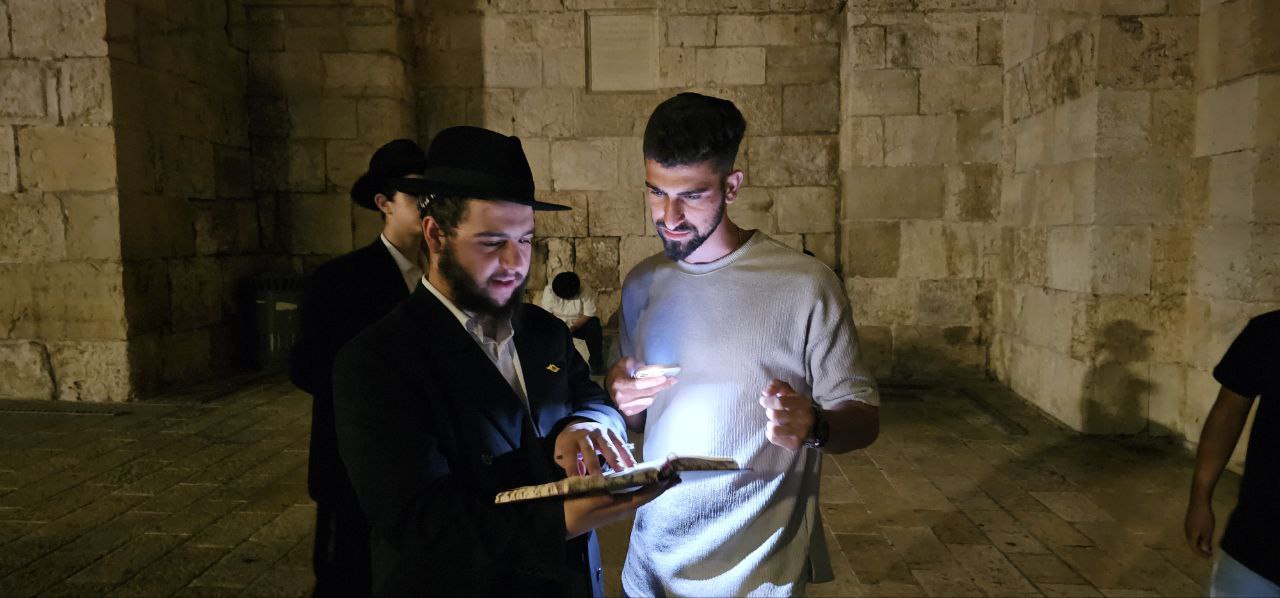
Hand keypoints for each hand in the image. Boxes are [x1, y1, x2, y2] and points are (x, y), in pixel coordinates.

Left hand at [553, 420, 634, 476]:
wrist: (579, 425)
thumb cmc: (570, 445)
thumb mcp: (561, 452)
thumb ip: (567, 464)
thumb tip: (581, 475)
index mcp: (570, 440)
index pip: (570, 455)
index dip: (573, 468)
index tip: (577, 481)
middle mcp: (584, 434)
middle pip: (589, 450)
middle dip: (595, 465)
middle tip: (600, 479)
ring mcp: (599, 432)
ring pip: (607, 446)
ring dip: (615, 460)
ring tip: (622, 473)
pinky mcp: (611, 432)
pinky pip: (620, 444)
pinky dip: (627, 455)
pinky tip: (633, 466)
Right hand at [563, 476, 677, 538]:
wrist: (562, 524)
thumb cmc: (577, 507)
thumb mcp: (595, 492)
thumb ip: (612, 484)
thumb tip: (627, 477)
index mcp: (623, 506)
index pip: (647, 494)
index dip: (660, 484)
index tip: (672, 474)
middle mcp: (624, 510)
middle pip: (647, 496)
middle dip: (661, 486)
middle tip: (675, 476)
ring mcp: (618, 512)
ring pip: (640, 498)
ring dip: (652, 488)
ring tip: (663, 478)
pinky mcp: (611, 510)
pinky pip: (632, 499)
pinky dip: (641, 490)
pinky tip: (641, 485)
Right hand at [606, 358, 677, 416]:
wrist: (608, 389)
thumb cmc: (617, 374)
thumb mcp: (623, 363)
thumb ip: (633, 362)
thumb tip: (645, 366)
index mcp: (620, 385)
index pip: (639, 384)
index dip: (653, 381)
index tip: (664, 377)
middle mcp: (622, 398)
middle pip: (646, 393)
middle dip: (661, 386)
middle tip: (673, 380)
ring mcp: (625, 407)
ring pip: (648, 400)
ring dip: (657, 392)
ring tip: (662, 385)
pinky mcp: (629, 412)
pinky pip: (646, 406)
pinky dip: (651, 398)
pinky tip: (653, 392)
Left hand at [759, 379, 814, 451]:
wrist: (815, 427)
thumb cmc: (797, 407)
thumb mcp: (791, 393)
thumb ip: (778, 386)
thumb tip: (765, 392)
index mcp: (803, 403)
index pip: (780, 402)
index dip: (768, 401)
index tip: (763, 401)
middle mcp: (803, 419)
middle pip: (775, 415)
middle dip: (769, 412)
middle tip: (772, 412)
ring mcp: (800, 433)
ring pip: (774, 429)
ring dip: (770, 424)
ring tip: (775, 422)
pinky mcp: (795, 444)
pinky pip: (774, 439)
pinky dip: (771, 433)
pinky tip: (777, 430)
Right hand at [1184, 499, 1214, 557]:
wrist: (1199, 502)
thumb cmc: (1204, 518)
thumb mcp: (1207, 532)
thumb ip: (1206, 542)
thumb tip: (1204, 550)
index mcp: (1191, 536)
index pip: (1195, 549)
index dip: (1202, 554)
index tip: (1209, 557)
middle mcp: (1187, 532)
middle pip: (1193, 544)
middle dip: (1201, 549)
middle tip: (1210, 552)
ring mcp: (1187, 526)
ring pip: (1193, 538)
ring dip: (1200, 543)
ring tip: (1209, 545)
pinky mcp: (1189, 521)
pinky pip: (1193, 533)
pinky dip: (1199, 537)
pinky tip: (1205, 534)